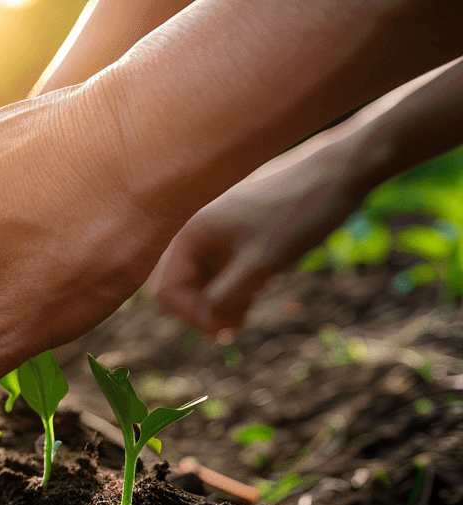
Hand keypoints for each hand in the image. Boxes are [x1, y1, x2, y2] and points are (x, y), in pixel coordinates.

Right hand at [151, 140, 362, 335]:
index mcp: (193, 233)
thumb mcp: (261, 264)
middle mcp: (199, 232)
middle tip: (234, 329)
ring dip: (219, 304)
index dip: (191, 316)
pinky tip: (255, 298)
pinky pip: (224, 271)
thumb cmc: (299, 214)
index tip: (225, 329)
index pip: (168, 291)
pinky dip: (234, 289)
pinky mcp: (241, 236)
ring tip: (245, 319)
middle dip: (202, 312)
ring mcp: (220, 234)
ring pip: (204, 281)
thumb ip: (225, 296)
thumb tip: (204, 320)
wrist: (339, 173)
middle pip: (181, 288)